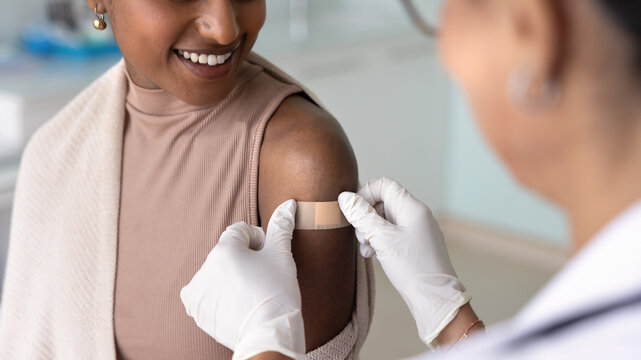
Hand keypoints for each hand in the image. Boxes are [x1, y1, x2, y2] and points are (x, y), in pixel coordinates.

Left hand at [180, 200, 305, 359]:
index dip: (258, 241)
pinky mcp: (196, 310)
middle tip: (263, 278)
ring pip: (218, 272)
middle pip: (228, 252)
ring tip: (252, 293)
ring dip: (232, 276)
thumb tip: (288, 204)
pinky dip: (219, 295)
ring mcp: (198, 291)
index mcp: (224, 250)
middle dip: (245, 259)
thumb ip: (281, 226)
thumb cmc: (278, 294)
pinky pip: (206, 293)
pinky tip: (237, 303)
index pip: (240, 232)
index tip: (268, 259)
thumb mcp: (282, 256)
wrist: (269, 337)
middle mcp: (205, 268)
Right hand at [338, 177, 470, 346]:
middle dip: (366, 217)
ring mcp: (417, 230)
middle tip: (361, 237)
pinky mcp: (416, 245)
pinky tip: (375, 255)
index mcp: (412, 208)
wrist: (436, 299)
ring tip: (368, 249)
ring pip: (386, 220)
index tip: (354, 213)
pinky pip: (393, 234)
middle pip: (383, 202)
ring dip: (371, 231)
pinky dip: (380, 241)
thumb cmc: (412, 268)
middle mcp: (417, 215)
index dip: (365, 194)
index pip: (385, 185)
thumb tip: (345, 197)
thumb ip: (362, 216)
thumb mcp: (381, 239)